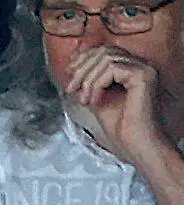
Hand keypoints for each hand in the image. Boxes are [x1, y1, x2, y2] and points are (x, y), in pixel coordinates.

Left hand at [65, 45, 170, 163]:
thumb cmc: (119, 127)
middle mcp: (141, 65)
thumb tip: (71, 67)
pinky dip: (96, 85)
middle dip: (81, 69)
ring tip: (83, 100)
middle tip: (70, 89)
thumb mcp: (96, 97)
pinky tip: (94, 102)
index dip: (83, 59)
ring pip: (106, 59)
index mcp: (132, 68)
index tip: (68, 75)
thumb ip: (89, 81)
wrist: (134, 144)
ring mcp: (144, 68)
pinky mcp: (143, 75)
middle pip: (104, 51)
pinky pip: (111, 69)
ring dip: (87, 80)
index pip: (104, 50)